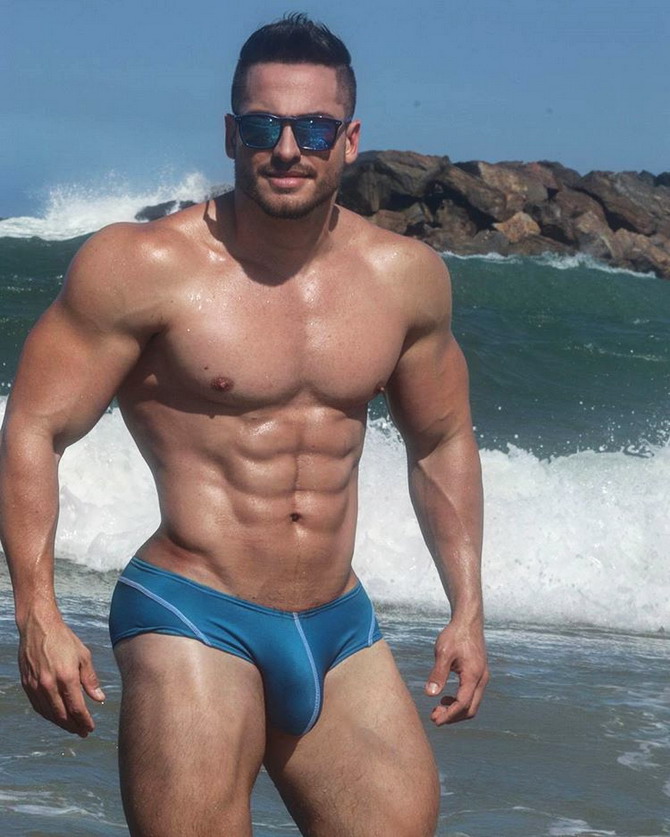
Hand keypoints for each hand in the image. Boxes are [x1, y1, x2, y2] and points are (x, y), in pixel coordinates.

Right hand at [18, 612, 105, 736]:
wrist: (39, 627)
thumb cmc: (64, 639)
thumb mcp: (83, 656)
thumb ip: (90, 679)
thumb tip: (99, 699)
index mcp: (66, 677)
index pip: (77, 708)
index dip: (84, 721)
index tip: (90, 728)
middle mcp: (49, 684)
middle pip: (62, 715)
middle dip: (74, 726)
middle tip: (83, 732)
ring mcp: (36, 686)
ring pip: (49, 714)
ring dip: (61, 723)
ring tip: (72, 727)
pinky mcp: (27, 684)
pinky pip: (38, 706)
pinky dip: (48, 715)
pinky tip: (56, 717)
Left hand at [424, 620, 488, 724]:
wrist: (468, 621)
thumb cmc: (455, 634)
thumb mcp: (443, 652)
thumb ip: (438, 674)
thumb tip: (430, 694)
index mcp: (473, 675)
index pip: (463, 704)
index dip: (449, 715)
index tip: (434, 720)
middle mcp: (482, 679)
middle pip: (470, 709)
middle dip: (452, 717)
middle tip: (434, 717)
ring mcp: (482, 677)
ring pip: (472, 704)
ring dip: (456, 711)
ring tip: (437, 709)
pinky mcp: (479, 674)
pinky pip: (472, 695)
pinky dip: (460, 702)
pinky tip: (445, 698)